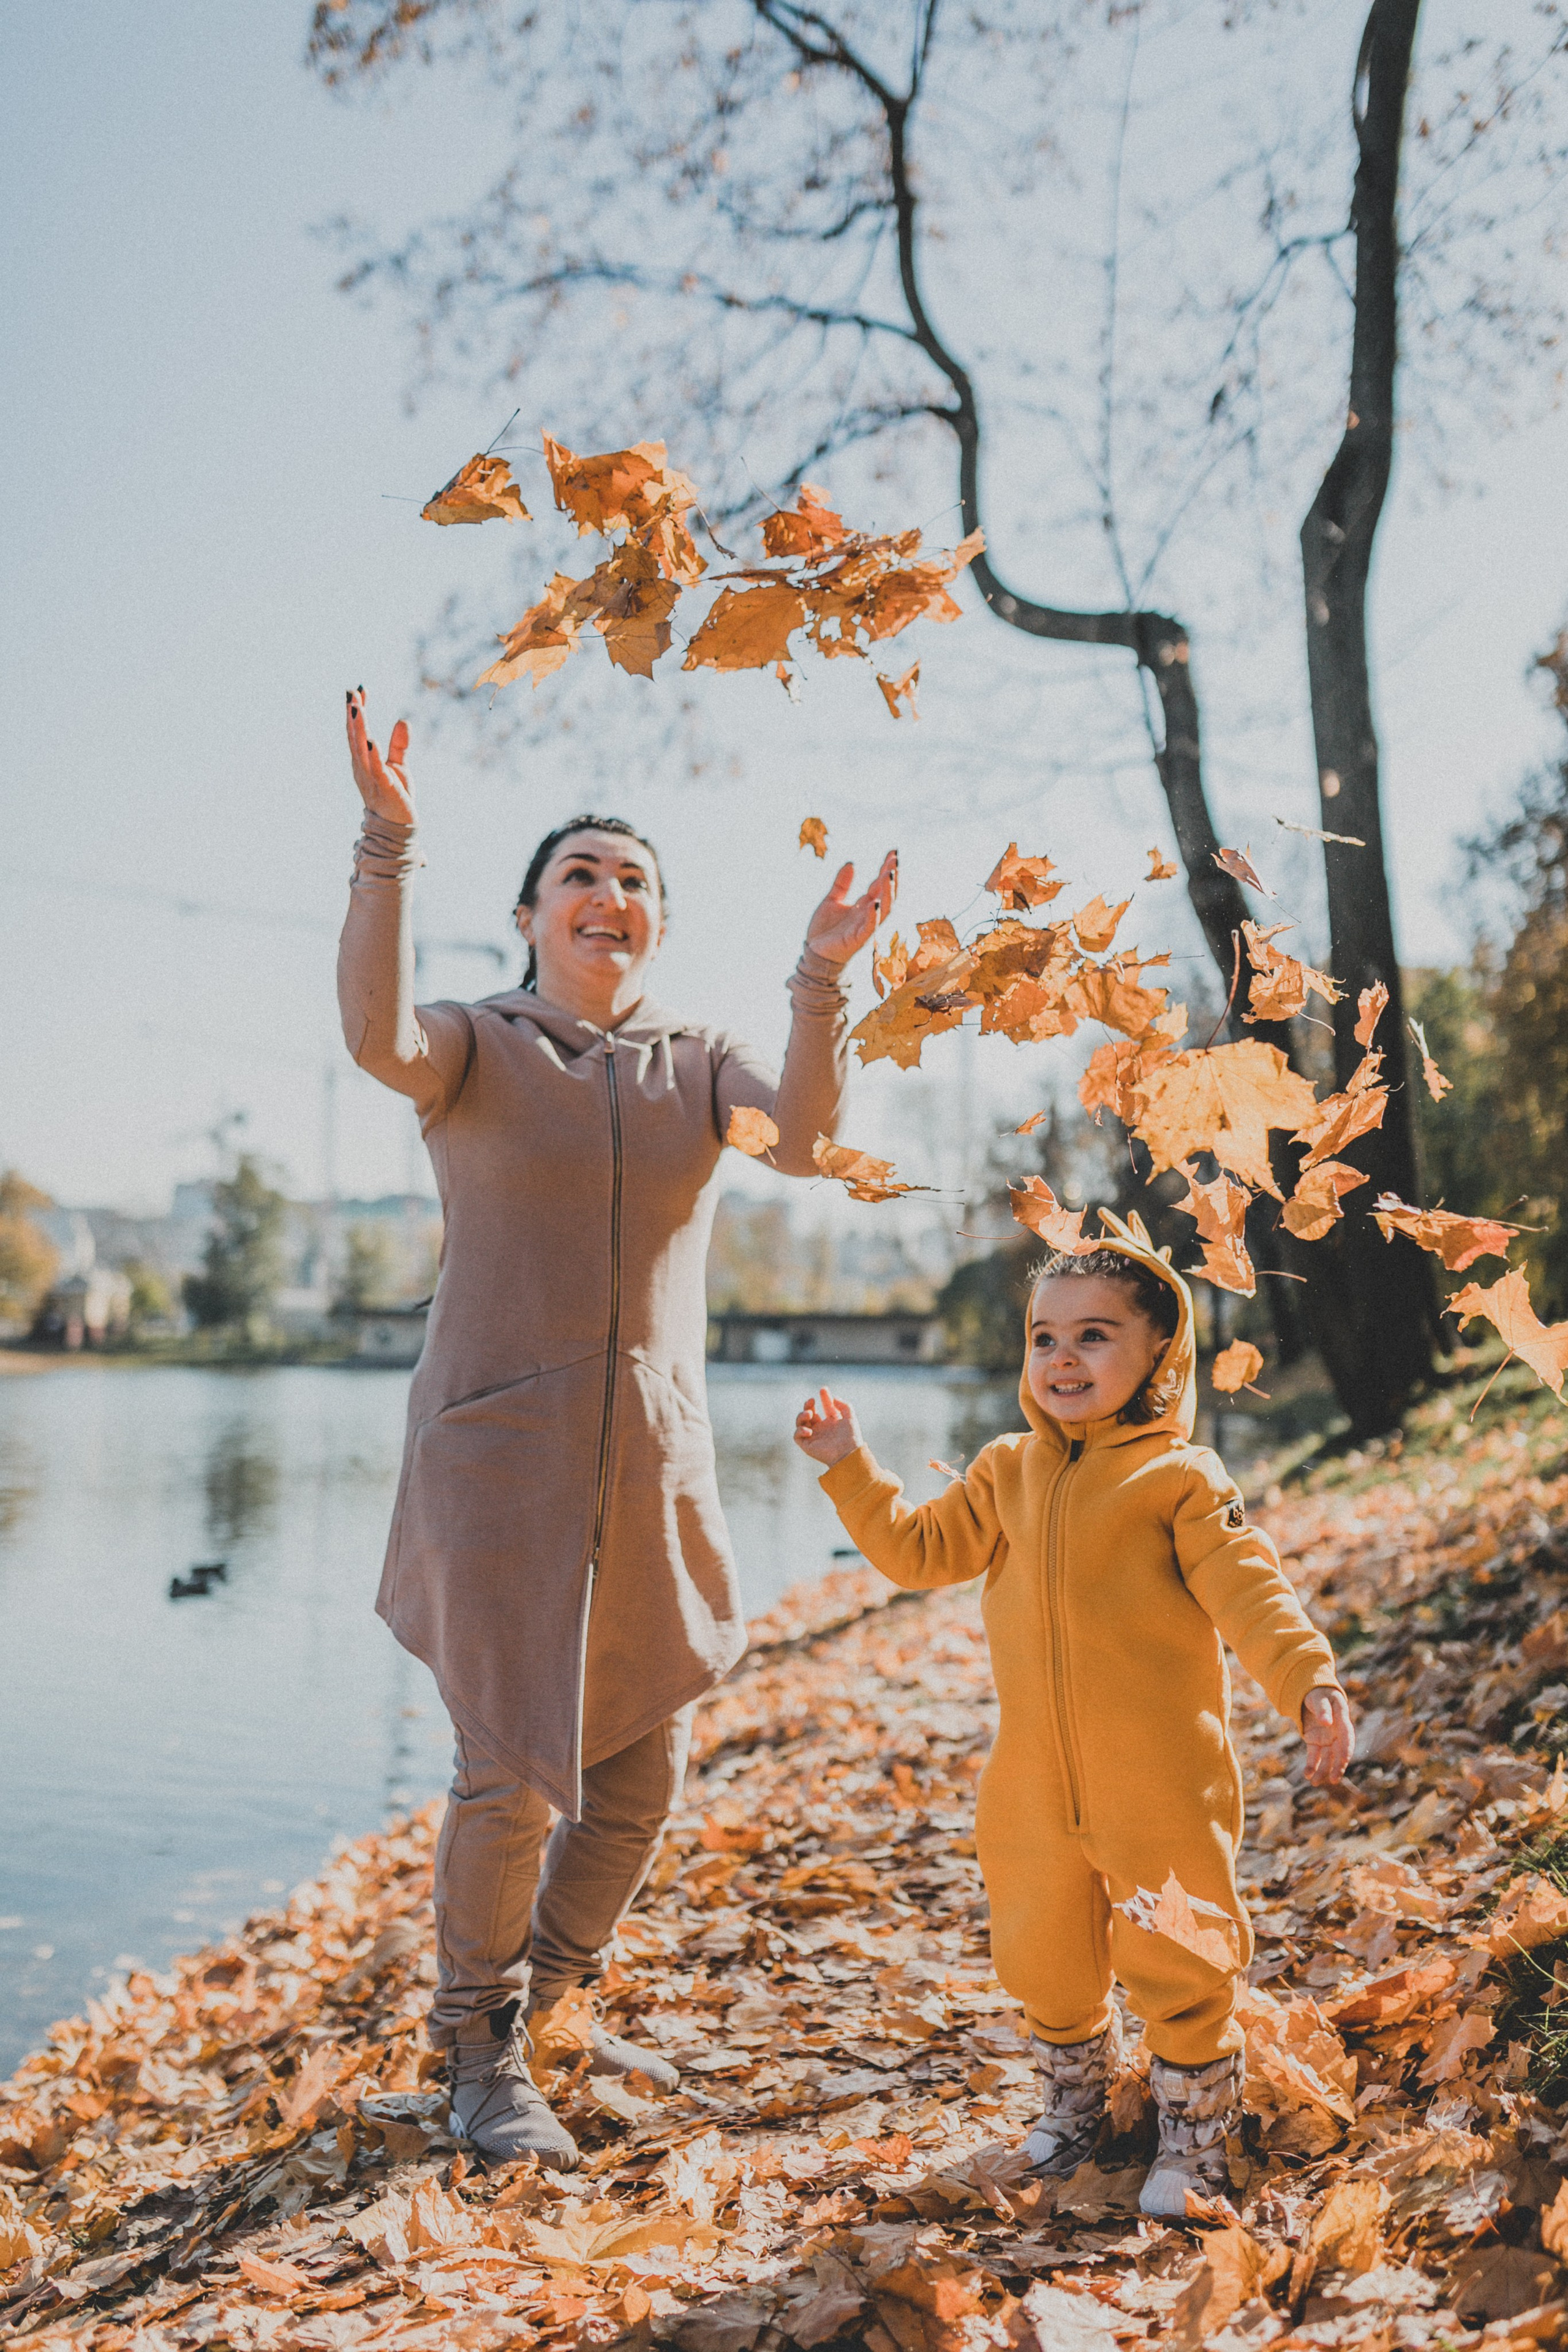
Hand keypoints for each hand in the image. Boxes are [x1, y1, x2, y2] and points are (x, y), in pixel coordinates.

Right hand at [346, 688, 414, 825]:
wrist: (399, 827)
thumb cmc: (396, 797)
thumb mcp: (398, 766)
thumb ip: (398, 745)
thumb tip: (403, 720)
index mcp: (363, 761)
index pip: (358, 731)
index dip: (357, 711)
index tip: (359, 689)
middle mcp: (362, 767)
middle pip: (355, 736)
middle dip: (353, 714)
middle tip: (352, 692)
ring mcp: (371, 778)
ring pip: (362, 749)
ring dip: (360, 728)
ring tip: (358, 708)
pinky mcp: (384, 788)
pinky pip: (377, 769)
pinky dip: (373, 754)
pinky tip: (372, 740)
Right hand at [794, 1387, 863, 1467]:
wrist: (848, 1453)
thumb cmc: (851, 1437)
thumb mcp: (850, 1417)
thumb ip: (844, 1405)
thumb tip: (834, 1397)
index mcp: (831, 1422)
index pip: (824, 1407)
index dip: (824, 1397)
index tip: (823, 1389)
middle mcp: (821, 1429)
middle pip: (809, 1413)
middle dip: (808, 1405)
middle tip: (812, 1401)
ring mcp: (813, 1436)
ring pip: (800, 1422)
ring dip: (801, 1415)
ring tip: (810, 1414)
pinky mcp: (807, 1445)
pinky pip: (796, 1436)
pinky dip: (799, 1430)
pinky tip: (809, 1430)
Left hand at [806, 852, 897, 965]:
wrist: (814, 955)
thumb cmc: (825, 931)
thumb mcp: (831, 901)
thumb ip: (842, 884)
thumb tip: (851, 863)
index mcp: (864, 905)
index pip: (880, 884)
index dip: (887, 868)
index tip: (893, 852)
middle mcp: (869, 915)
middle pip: (887, 894)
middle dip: (892, 878)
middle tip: (896, 860)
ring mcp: (865, 927)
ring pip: (884, 909)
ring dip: (888, 893)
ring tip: (889, 875)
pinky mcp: (858, 940)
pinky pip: (869, 927)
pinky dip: (874, 916)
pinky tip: (875, 903)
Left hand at [1301, 1687, 1354, 1786]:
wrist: (1311, 1693)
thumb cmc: (1319, 1693)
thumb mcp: (1319, 1697)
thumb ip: (1323, 1709)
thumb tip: (1327, 1722)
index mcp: (1342, 1720)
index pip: (1347, 1738)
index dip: (1346, 1750)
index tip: (1344, 1762)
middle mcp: (1336, 1733)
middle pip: (1339, 1752)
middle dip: (1337, 1767)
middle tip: (1333, 1780)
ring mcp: (1326, 1738)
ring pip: (1327, 1757)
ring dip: (1322, 1770)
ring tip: (1315, 1782)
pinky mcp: (1315, 1741)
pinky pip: (1315, 1755)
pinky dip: (1311, 1765)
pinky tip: (1307, 1774)